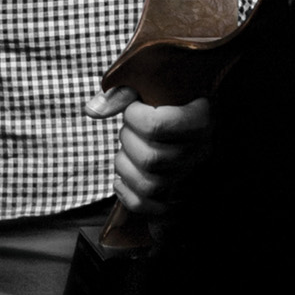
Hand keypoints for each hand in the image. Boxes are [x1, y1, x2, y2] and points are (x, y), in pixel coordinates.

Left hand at [85, 88, 212, 218]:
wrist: (183, 122)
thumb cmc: (162, 102)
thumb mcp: (149, 88)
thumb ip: (121, 94)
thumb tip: (92, 111)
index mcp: (200, 120)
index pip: (156, 126)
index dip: (133, 116)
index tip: (134, 109)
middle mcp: (201, 152)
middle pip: (150, 158)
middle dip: (127, 141)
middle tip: (129, 130)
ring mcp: (191, 177)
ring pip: (148, 184)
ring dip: (124, 166)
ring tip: (127, 151)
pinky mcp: (178, 197)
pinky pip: (146, 206)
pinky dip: (126, 193)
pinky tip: (121, 179)